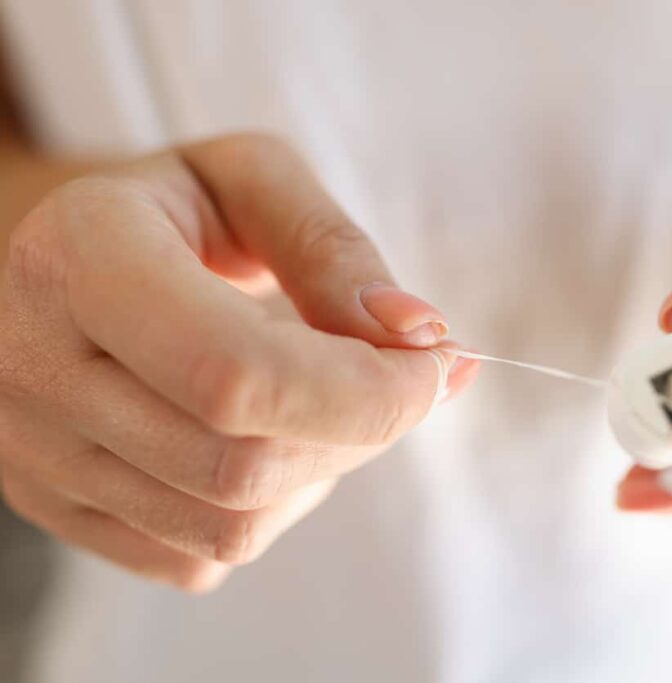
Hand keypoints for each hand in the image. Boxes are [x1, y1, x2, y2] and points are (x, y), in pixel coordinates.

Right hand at [0, 133, 477, 588]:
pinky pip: (202, 557)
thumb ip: (334, 248)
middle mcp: (30, 365)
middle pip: (242, 464)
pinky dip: (273, 507)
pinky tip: (271, 437)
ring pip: (231, 527)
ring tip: (326, 399)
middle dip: (361, 430)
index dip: (362, 391)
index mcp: (78, 258)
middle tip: (404, 379)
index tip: (435, 366)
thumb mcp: (253, 181)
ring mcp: (31, 454)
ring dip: (324, 469)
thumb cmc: (176, 214)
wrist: (68, 264)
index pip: (236, 375)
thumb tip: (417, 337)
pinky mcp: (54, 510)